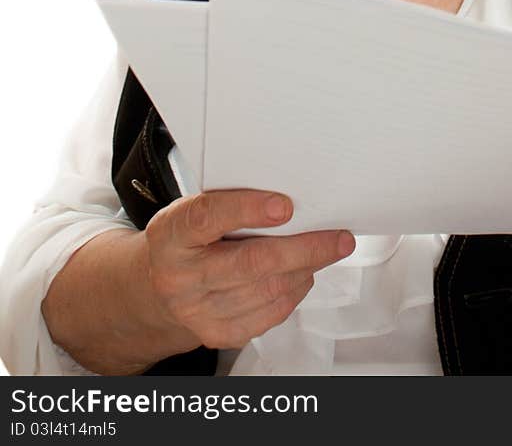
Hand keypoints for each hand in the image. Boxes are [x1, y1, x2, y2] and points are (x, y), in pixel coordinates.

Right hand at [144, 190, 354, 350]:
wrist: (157, 287)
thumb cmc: (189, 238)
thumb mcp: (195, 207)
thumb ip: (231, 201)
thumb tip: (291, 194)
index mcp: (172, 234)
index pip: (207, 218)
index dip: (247, 209)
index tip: (285, 205)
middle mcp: (180, 277)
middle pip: (251, 263)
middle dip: (304, 248)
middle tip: (339, 238)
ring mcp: (197, 311)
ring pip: (267, 290)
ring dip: (307, 268)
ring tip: (329, 250)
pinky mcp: (218, 334)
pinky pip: (270, 313)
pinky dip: (295, 291)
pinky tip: (303, 273)